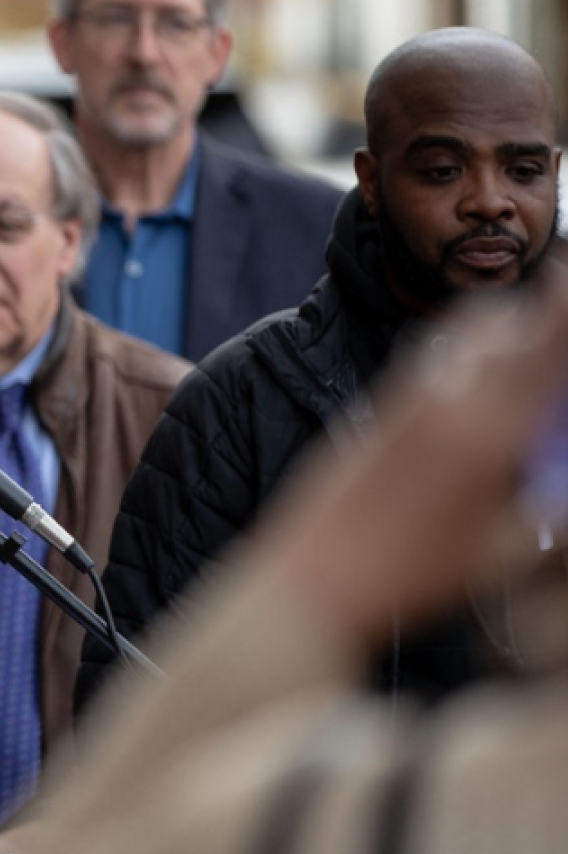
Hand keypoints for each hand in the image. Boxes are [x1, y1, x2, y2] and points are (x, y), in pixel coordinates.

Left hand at [260, 252, 567, 644]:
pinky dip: (456, 363)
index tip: (566, 274)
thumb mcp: (500, 556)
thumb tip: (558, 494)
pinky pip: (424, 368)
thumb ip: (544, 518)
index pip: (537, 350)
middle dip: (534, 320)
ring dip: (493, 337)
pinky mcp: (372, 416)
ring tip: (517, 357)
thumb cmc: (409, 578)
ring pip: (457, 343)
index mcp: (486, 434)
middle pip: (499, 330)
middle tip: (554, 333)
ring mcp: (400, 404)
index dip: (558, 308)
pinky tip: (466, 393)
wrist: (311, 579)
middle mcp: (442, 404)